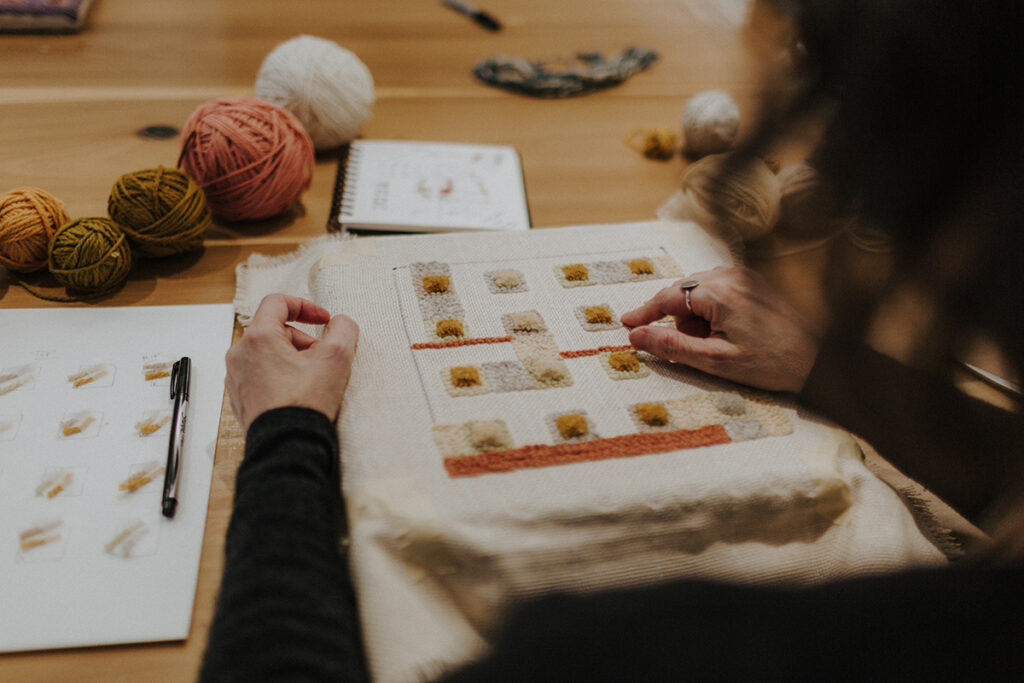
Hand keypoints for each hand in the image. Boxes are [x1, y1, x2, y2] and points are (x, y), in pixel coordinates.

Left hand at [225, 294, 358, 430]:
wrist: (286, 446)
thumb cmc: (305, 404)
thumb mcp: (336, 359)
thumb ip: (343, 330)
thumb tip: (340, 323)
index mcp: (258, 338)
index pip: (277, 303)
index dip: (305, 306)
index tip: (324, 320)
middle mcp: (240, 354)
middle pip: (274, 330)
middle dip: (303, 340)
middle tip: (322, 359)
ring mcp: (236, 377)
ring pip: (267, 353)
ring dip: (292, 358)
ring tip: (311, 378)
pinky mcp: (239, 397)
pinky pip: (260, 375)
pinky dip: (279, 376)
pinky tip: (297, 393)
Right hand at [620, 266, 819, 392]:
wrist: (819, 360)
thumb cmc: (772, 363)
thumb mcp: (715, 361)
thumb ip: (672, 346)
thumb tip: (637, 336)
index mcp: (720, 292)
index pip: (668, 297)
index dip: (645, 313)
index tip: (627, 324)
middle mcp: (731, 276)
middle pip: (683, 292)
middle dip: (680, 321)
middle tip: (695, 348)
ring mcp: (745, 276)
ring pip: (699, 292)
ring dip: (696, 317)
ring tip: (716, 344)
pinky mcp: (754, 282)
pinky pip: (718, 291)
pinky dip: (712, 311)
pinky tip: (727, 333)